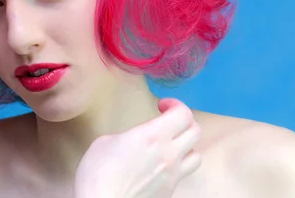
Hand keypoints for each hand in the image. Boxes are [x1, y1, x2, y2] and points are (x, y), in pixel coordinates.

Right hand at [74, 98, 200, 197]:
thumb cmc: (98, 173)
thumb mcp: (105, 142)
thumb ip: (128, 136)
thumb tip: (134, 141)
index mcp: (153, 135)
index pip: (183, 113)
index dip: (175, 105)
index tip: (161, 106)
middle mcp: (169, 154)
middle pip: (195, 131)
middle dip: (184, 121)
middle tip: (169, 121)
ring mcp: (172, 175)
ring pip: (196, 155)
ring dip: (186, 145)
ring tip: (171, 145)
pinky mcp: (169, 191)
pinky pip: (183, 173)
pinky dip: (177, 165)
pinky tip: (160, 166)